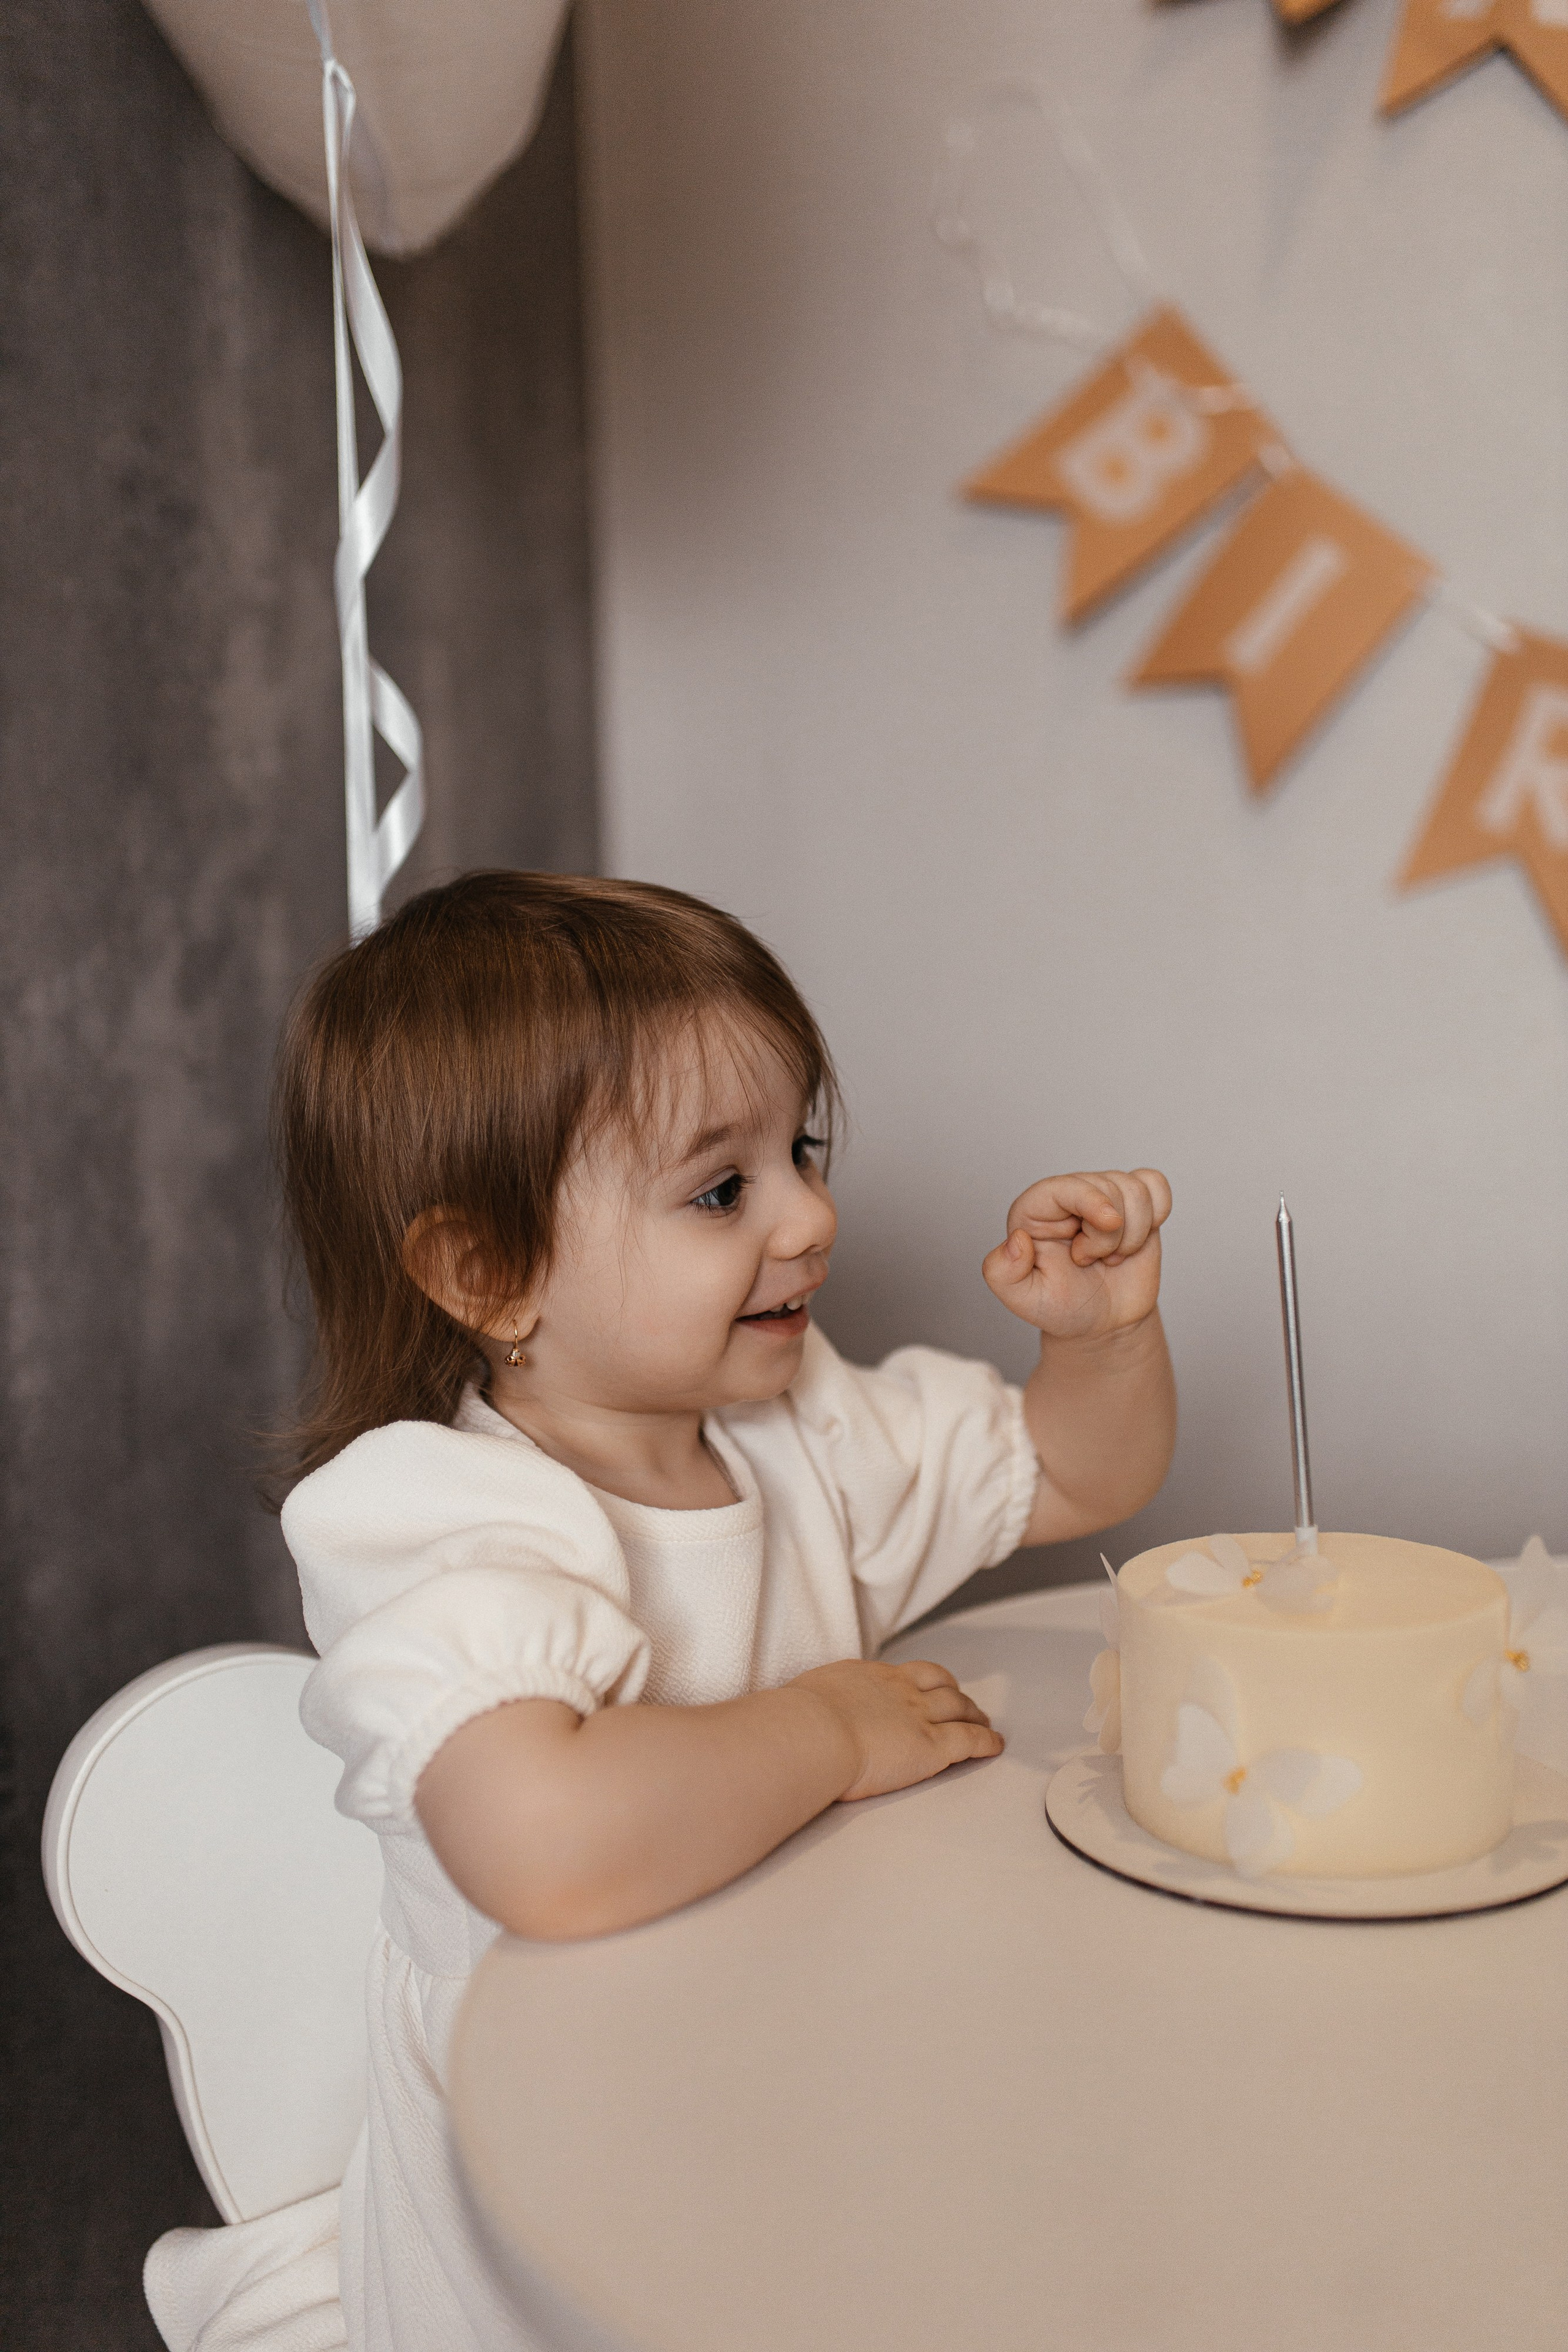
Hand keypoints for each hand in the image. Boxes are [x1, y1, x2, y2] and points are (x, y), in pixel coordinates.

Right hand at [789, 1659, 1002, 1800]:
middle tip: (965, 1703)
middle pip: (940, 1685)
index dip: (925, 1680)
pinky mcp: (932, 1746)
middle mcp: (899, 1690)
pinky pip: (969, 1739)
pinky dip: (986, 1740)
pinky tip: (994, 1745)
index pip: (907, 1673)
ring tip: (983, 1722)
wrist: (811, 1732)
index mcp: (868, 1677)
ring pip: (959, 1708)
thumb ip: (811, 1708)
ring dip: (974, 1714)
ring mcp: (919, 1715)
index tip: (931, 1686)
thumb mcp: (803, 1702)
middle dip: (955, 1694)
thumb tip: (792, 1719)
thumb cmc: (795, 1722)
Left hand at [983, 1168, 1171, 1342]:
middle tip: (1091, 1261)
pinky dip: (1158, 1212)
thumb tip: (1016, 1239)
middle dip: (1111, 1234)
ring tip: (1111, 1257)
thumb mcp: (1024, 1299)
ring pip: (1136, 1188)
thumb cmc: (1063, 1307)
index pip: (1067, 1186)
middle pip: (1108, 1186)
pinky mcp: (1134, 1205)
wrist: (1102, 1323)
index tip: (1110, 1224)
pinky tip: (1138, 1239)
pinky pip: (1156, 1184)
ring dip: (1133, 1233)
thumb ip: (1002, 1272)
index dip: (1092, 1200)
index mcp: (1036, 1211)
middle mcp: (1069, 1196)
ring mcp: (1104, 1197)